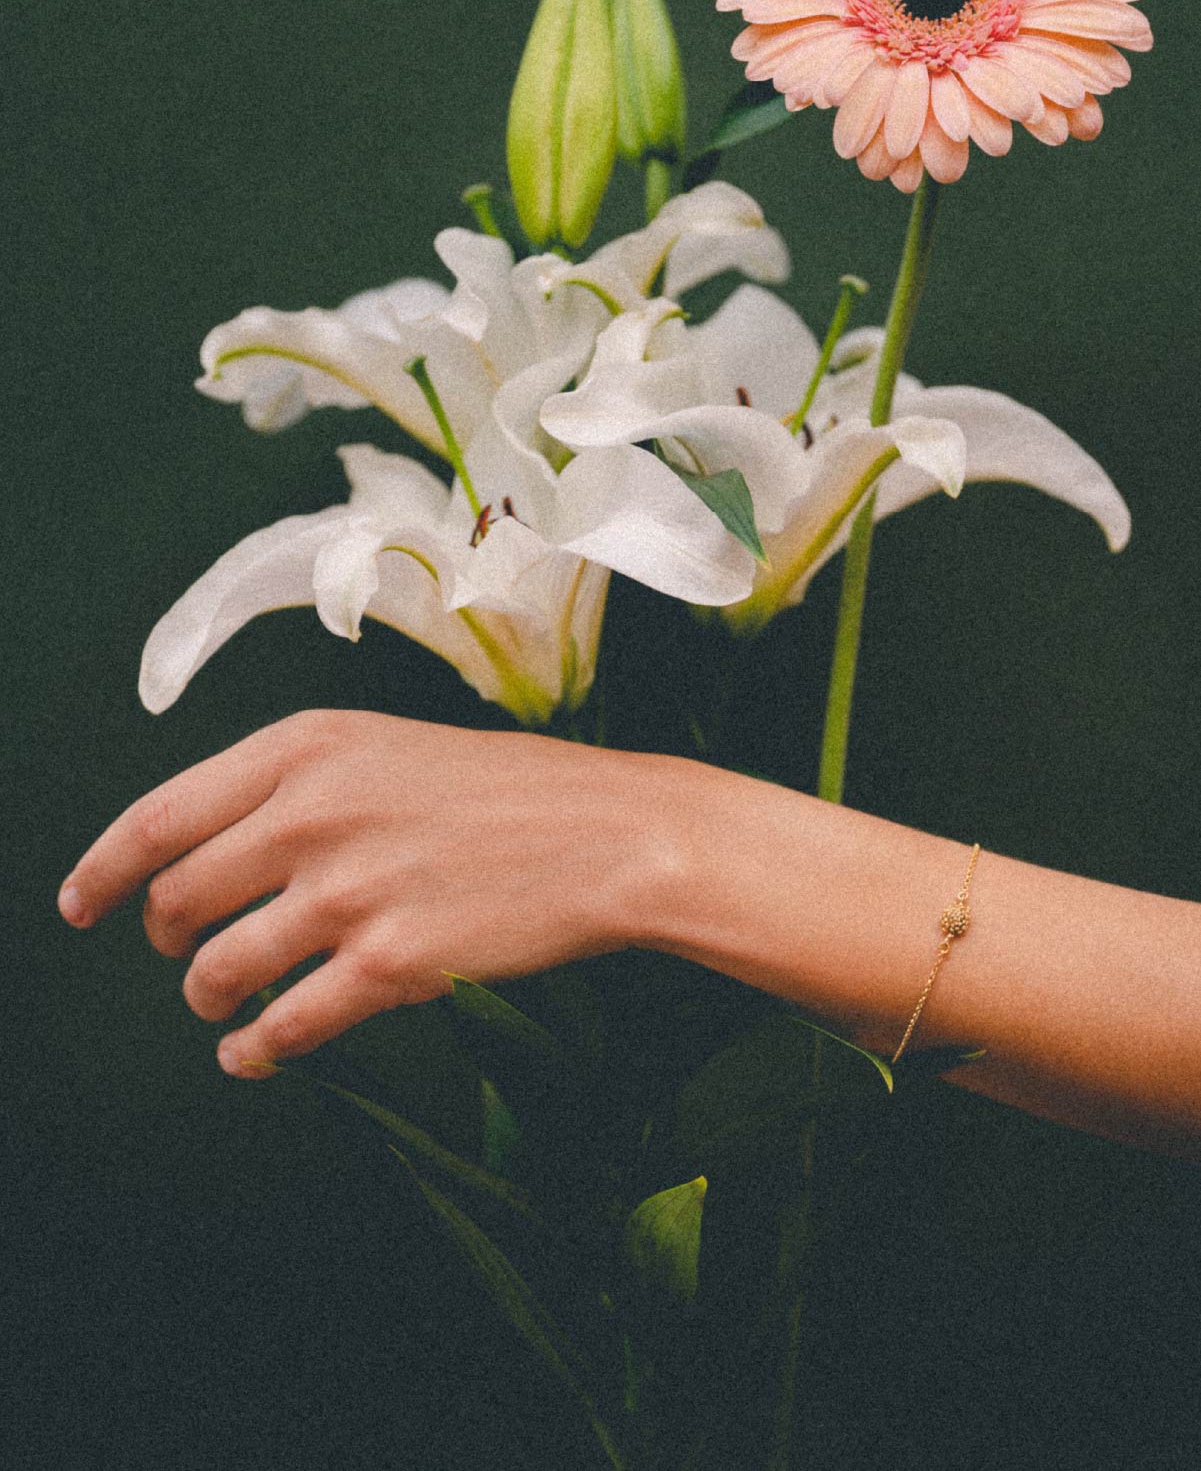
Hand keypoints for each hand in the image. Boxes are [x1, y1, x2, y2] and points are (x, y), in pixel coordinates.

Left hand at [58, 710, 679, 1075]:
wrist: (608, 833)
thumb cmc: (506, 788)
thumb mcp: (388, 746)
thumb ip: (299, 784)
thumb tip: (219, 847)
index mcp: (306, 746)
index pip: (160, 815)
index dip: (103, 868)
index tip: (79, 903)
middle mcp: (312, 812)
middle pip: (179, 897)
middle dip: (167, 937)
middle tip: (182, 951)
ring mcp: (349, 890)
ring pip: (219, 968)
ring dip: (208, 996)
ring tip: (223, 1005)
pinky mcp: (391, 964)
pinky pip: (285, 1026)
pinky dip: (254, 1051)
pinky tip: (253, 1055)